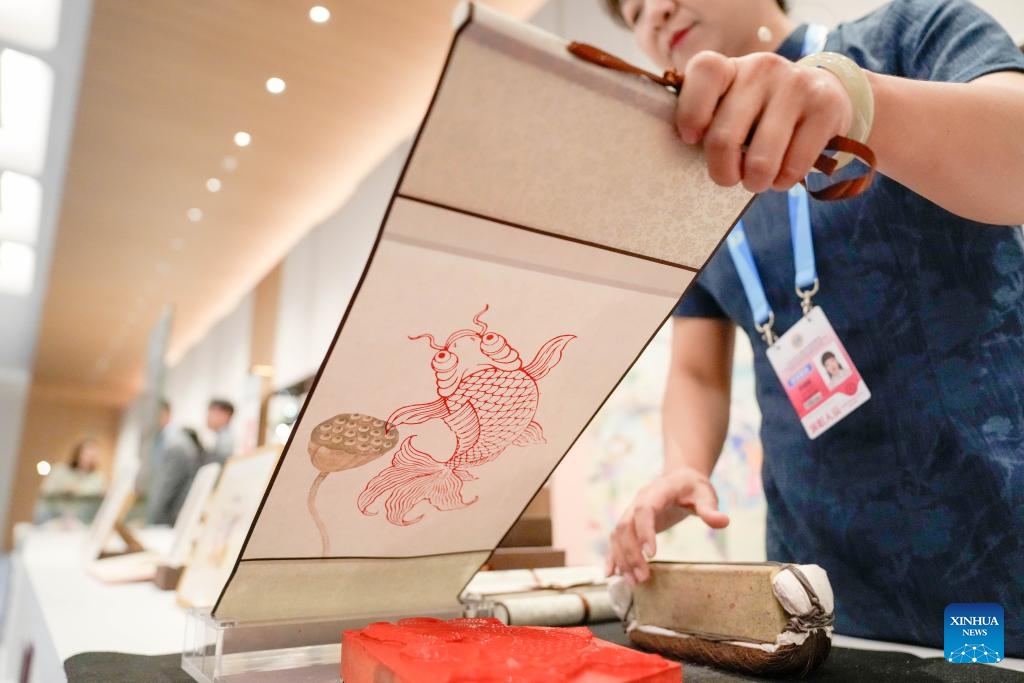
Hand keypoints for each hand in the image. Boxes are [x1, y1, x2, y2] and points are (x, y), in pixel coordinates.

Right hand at [606, 467, 729, 584]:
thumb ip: (710, 509)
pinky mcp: (630, 524)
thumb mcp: (705, 495)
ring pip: (618, 535)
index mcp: (657, 492)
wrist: (680, 479)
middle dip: (631, 553)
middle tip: (643, 577)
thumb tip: (724, 521)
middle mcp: (638, 501)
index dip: (644, 532)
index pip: (644, 510)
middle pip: (626, 526)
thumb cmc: (693, 488)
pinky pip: (616, 539)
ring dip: (622, 558)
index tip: (652, 555)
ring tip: (633, 582)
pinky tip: (610, 574)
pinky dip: (612, 556)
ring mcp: (631, 512)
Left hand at [676, 51, 852, 193]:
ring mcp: (796, 84)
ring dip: (756, 182)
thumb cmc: (761, 113)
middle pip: (724, 137)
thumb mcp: (732, 106)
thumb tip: (685, 154)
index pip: (704, 72)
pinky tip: (783, 175)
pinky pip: (794, 165)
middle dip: (723, 173)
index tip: (692, 139)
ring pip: (760, 160)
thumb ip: (709, 121)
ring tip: (758, 180)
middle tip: (729, 178)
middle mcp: (761, 68)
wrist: (824, 96)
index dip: (691, 112)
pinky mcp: (825, 106)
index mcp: (730, 67)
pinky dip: (784, 181)